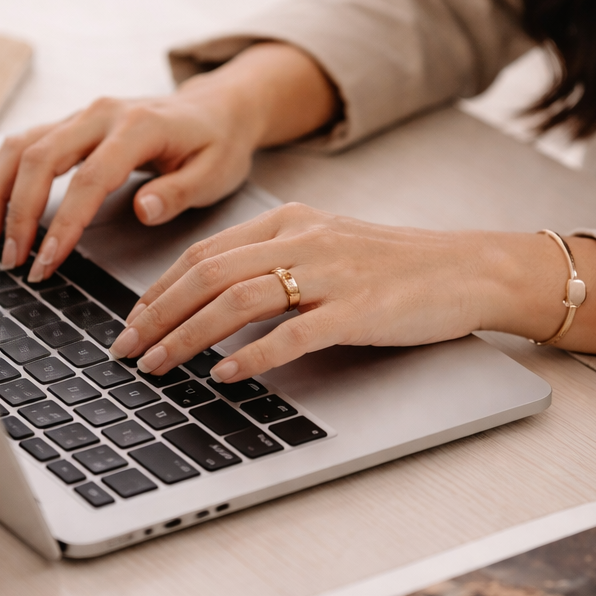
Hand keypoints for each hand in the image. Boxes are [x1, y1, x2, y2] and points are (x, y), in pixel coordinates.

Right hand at [0, 42, 338, 279]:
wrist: (218, 108)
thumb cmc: (217, 145)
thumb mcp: (216, 173)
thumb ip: (179, 193)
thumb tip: (143, 209)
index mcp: (140, 127)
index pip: (89, 178)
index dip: (64, 223)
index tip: (45, 262)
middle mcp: (103, 114)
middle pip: (42, 158)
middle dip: (19, 212)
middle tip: (12, 260)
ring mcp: (83, 115)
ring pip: (23, 146)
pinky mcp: (72, 123)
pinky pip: (24, 142)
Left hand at [111, 204, 595, 380]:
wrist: (469, 270)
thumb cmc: (396, 267)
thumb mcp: (327, 247)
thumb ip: (274, 262)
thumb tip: (212, 302)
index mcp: (290, 220)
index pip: (204, 252)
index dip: (157, 290)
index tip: (130, 323)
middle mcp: (304, 239)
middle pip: (208, 273)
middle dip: (156, 315)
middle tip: (126, 351)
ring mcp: (331, 274)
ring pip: (237, 299)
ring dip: (188, 336)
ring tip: (158, 366)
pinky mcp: (358, 310)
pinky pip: (292, 333)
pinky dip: (252, 355)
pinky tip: (225, 376)